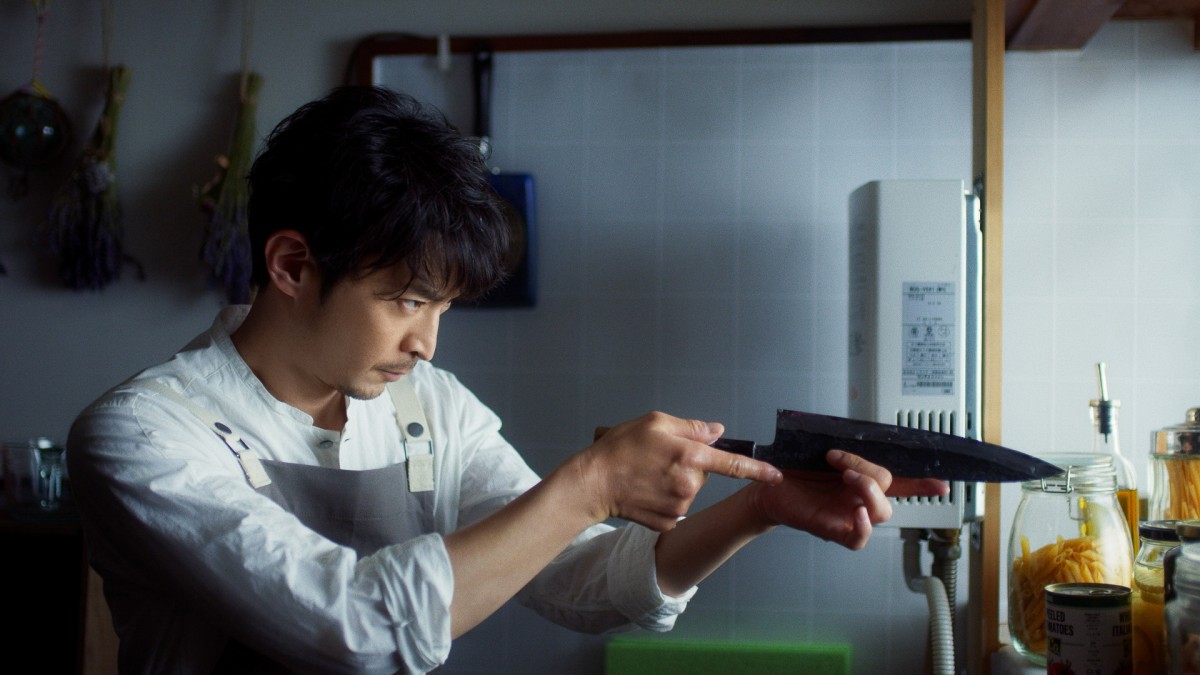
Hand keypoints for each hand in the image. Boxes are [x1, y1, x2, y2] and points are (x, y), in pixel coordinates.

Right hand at [572, 412, 782, 531]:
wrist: (593, 483)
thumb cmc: (620, 448)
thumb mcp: (655, 423)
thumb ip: (691, 427)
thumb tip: (717, 432)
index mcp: (690, 455)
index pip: (732, 464)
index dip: (758, 470)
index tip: (777, 476)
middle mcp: (689, 483)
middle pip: (702, 473)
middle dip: (687, 465)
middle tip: (658, 458)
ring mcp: (679, 506)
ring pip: (688, 491)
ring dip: (674, 482)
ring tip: (646, 474)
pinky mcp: (667, 522)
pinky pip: (674, 508)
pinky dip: (663, 500)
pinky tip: (644, 492)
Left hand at [743, 450, 947, 549]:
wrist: (768, 486)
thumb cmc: (794, 470)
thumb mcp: (819, 451)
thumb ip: (843, 448)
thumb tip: (854, 439)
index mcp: (862, 479)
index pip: (898, 480)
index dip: (922, 482)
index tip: (942, 483)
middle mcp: (860, 498)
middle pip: (888, 488)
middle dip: (868, 469)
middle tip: (839, 461)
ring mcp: (850, 515)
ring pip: (881, 512)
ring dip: (868, 490)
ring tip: (845, 479)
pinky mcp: (834, 530)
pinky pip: (859, 539)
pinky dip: (863, 527)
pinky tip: (856, 513)